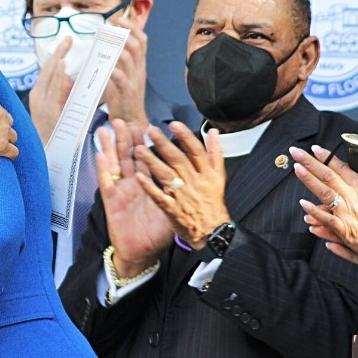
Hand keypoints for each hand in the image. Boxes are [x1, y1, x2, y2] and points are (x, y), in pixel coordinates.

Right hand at [28, 37, 72, 142]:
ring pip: (49, 76)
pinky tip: (63, 65)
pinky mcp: (48, 109)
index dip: (57, 54)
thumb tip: (70, 77)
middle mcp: (38, 96)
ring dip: (59, 59)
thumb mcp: (56, 108)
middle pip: (47, 68)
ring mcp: (42, 102)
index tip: (66, 41)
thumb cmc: (55, 131)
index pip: (48, 69)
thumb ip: (62, 93)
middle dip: (58, 52)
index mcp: (39, 94)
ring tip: (66, 45)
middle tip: (69, 38)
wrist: (48, 152)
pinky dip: (57, 75)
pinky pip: (53, 89)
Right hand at [95, 118, 170, 275]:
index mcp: (147, 184)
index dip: (145, 142)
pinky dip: (103, 170)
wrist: (142, 253)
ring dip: (109, 147)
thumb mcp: (172, 206)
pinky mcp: (112, 202)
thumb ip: (178, 189)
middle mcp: (132, 185)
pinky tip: (101, 157)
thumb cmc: (155, 232)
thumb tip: (192, 174)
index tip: (145, 125)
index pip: (145, 158)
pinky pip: (107, 184)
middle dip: (124, 138)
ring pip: (114, 165)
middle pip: (127, 156)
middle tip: (121, 120)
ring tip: (106, 131)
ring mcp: (121, 192)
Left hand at [102, 22, 149, 132]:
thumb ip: (115, 62)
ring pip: (130, 59)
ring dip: (119, 48)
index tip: (120, 19)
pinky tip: (107, 66)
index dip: (133, 28)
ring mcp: (134, 81)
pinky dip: (115, 71)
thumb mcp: (121, 76)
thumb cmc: (122, 98)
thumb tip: (102, 46)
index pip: (142, 41)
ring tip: (108, 39)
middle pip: (138, 46)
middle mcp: (139, 71)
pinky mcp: (128, 93)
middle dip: (127, 32)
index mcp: (138, 65)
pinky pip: (122, 79)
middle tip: (114, 24)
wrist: (131, 121)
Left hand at [134, 121, 229, 247]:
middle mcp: (195, 183)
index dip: (185, 137)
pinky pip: (159, 197)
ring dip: (152, 162)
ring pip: (167, 176)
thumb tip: (213, 132)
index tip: (173, 124)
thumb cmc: (213, 202)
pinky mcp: (172, 210)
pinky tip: (139, 177)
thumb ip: (215, 153)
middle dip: (164, 144)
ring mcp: (183, 196)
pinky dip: (149, 187)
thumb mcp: (219, 176)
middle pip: (178, 160)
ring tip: (139, 149)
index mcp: (208, 174)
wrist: (213, 232)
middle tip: (150, 131)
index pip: (196, 151)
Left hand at [293, 145, 357, 266]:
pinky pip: (328, 219)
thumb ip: (357, 187)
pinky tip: (303, 203)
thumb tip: (344, 181)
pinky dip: (316, 211)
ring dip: (310, 180)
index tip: (315, 148)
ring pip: (325, 193)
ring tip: (297, 168)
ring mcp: (349, 213)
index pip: (342, 169)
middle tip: (295, 151)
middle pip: (329, 176)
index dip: (327, 158)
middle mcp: (354, 198)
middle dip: (311, 162)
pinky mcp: (346, 230)